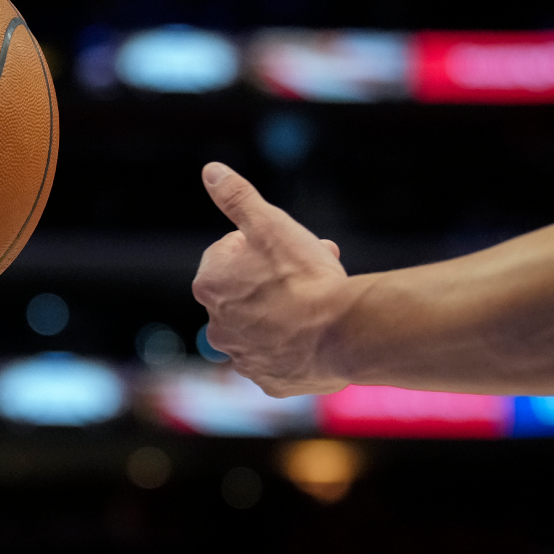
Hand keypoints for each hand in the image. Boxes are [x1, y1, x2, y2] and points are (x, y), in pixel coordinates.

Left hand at [192, 162, 352, 396]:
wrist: (345, 332)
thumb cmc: (304, 276)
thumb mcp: (269, 224)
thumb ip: (237, 197)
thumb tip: (211, 171)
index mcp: (209, 285)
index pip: (228, 254)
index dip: (260, 246)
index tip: (286, 248)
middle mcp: (216, 327)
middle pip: (246, 291)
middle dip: (274, 277)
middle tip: (311, 269)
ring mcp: (243, 358)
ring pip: (264, 325)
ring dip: (284, 311)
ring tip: (319, 303)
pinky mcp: (270, 382)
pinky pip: (279, 358)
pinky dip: (294, 346)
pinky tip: (316, 335)